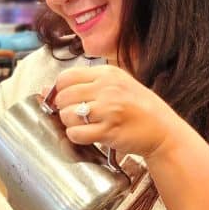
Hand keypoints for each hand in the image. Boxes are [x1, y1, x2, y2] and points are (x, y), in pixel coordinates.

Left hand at [53, 65, 183, 159]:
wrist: (163, 130)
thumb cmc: (138, 108)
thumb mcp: (116, 85)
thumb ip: (84, 84)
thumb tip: (45, 90)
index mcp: (108, 73)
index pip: (65, 77)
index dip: (59, 91)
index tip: (66, 100)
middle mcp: (107, 88)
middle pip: (63, 96)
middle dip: (64, 109)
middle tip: (76, 116)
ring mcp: (108, 109)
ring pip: (67, 115)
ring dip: (70, 124)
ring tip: (85, 125)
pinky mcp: (108, 131)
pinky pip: (76, 133)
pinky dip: (76, 136)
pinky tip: (88, 135)